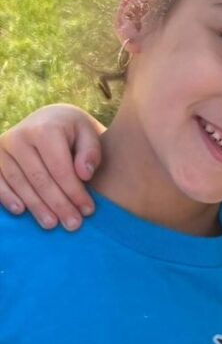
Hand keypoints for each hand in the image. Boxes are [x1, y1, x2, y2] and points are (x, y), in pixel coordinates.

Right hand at [0, 104, 103, 229]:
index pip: (61, 169)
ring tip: (52, 224)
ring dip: (37, 207)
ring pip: (21, 184)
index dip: (74, 192)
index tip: (88, 210)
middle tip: (73, 224)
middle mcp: (19, 137)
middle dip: (59, 204)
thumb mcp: (89, 133)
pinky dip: (8, 198)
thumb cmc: (73, 130)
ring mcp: (3, 148)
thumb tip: (84, 175)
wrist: (48, 119)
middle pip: (40, 179)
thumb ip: (91, 152)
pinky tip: (21, 212)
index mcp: (45, 129)